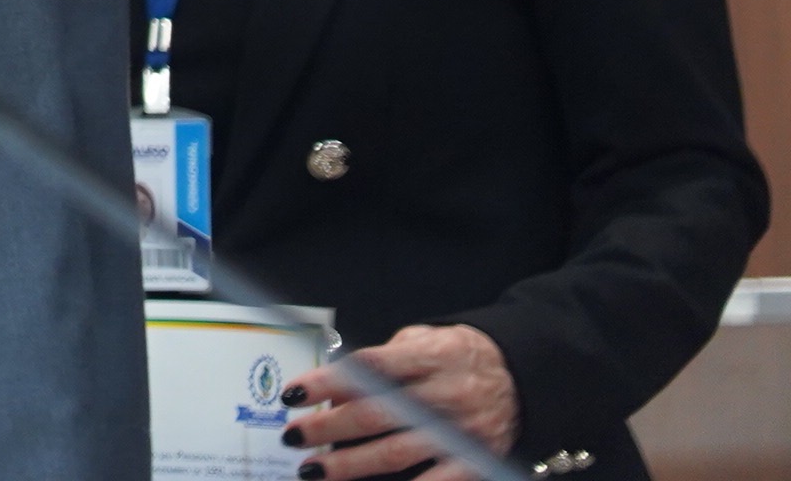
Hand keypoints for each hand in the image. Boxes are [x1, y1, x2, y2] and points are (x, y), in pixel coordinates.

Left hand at [280, 323, 517, 475]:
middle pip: (376, 414)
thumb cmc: (454, 356)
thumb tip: (333, 388)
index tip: (292, 394)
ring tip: (313, 470)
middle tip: (293, 437)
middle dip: (328, 428)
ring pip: (397, 453)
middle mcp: (443, 395)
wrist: (519, 374)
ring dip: (350, 465)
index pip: (367, 369)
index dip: (327, 383)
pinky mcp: (475, 460)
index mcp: (425, 357)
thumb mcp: (419, 342)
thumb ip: (380, 363)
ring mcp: (460, 432)